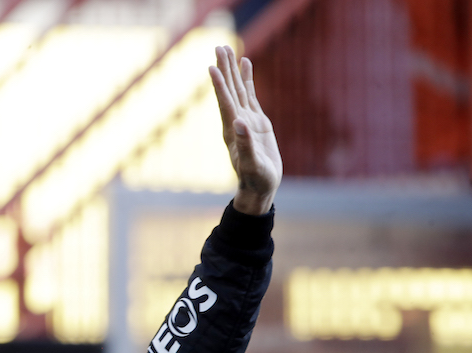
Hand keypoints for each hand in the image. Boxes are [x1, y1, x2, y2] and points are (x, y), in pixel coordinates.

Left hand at [209, 45, 281, 214]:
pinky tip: (245, 64)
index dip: (219, 86)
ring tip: (228, 48)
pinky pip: (250, 95)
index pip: (225, 103)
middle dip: (224, 69)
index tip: (211, 67)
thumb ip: (246, 144)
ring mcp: (245, 120)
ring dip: (233, 70)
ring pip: (238, 89)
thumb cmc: (256, 179)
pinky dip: (247, 79)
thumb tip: (239, 122)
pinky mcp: (256, 121)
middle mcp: (236, 122)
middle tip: (219, 46)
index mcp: (233, 131)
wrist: (260, 187)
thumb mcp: (252, 164)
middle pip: (229, 90)